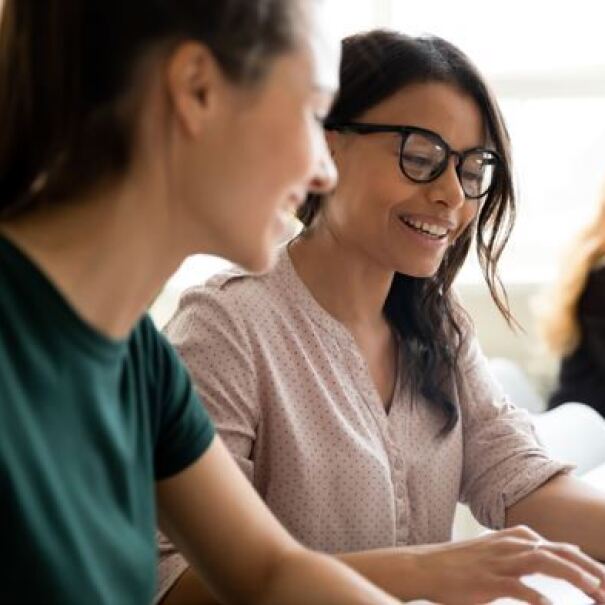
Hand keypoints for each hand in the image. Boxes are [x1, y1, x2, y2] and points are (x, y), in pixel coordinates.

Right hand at [411, 525, 604, 603]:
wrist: (425, 568)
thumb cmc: (460, 564)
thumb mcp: (495, 552)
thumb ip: (525, 553)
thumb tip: (559, 557)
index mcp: (514, 538)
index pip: (559, 547)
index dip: (586, 563)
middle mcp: (510, 545)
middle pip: (558, 551)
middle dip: (589, 568)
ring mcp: (498, 561)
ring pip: (543, 560)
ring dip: (572, 574)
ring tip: (595, 591)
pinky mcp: (487, 580)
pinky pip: (518, 587)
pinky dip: (539, 598)